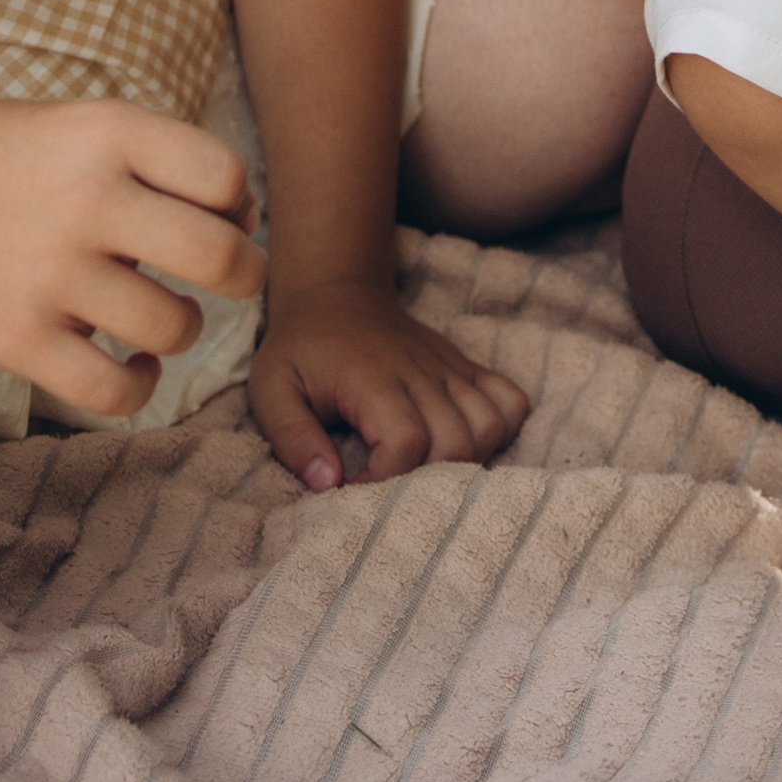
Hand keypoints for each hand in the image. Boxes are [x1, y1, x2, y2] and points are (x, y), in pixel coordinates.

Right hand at [0, 97, 265, 421]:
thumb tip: (248, 224)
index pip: (225, 178)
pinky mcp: (15, 338)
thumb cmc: (14, 161)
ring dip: (184, 329)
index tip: (222, 218)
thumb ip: (167, 162)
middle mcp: (84, 197)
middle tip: (231, 279)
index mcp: (108, 132)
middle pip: (217, 257)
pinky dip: (140, 386)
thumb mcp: (87, 126)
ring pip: (172, 327)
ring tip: (161, 316)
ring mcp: (48, 272)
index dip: (239, 206)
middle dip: (244, 276)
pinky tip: (133, 364)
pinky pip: (114, 390)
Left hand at [250, 279, 531, 490]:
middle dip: (427, 481)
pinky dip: (500, 429)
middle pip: (456, 442)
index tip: (354, 488)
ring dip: (467, 460)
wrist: (335, 293)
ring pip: (489, 425)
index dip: (385, 481)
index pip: (405, 442)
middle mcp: (419, 370)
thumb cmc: (300, 349)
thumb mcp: (270, 389)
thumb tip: (326, 484)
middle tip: (392, 484)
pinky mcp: (465, 367)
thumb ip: (291, 437)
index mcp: (371, 376)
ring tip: (424, 468)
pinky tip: (465, 442)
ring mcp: (449, 368)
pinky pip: (511, 400)